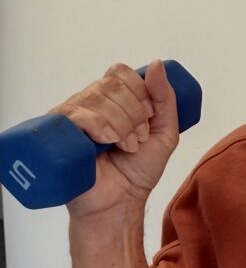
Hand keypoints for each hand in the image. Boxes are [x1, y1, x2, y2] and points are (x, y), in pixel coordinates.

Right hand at [52, 60, 178, 218]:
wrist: (120, 203)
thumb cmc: (138, 172)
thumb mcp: (164, 133)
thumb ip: (165, 99)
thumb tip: (157, 64)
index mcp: (111, 100)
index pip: (121, 73)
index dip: (140, 93)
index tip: (149, 120)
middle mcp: (89, 104)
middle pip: (111, 84)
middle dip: (134, 114)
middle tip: (138, 139)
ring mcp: (71, 117)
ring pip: (97, 99)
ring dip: (122, 125)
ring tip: (126, 148)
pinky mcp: (58, 134)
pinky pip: (76, 114)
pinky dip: (100, 127)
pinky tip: (107, 144)